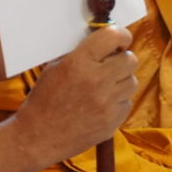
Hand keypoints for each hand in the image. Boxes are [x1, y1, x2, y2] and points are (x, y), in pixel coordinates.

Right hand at [13, 26, 136, 163]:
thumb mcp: (55, 67)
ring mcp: (106, 103)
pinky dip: (117, 102)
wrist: (39, 136)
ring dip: (121, 81)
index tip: (120, 40)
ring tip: (104, 87)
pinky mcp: (112, 122)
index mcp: (79, 63)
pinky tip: (101, 105)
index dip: (121, 35)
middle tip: (111, 64)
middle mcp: (96, 81)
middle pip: (130, 59)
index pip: (113, 36)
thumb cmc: (44, 99)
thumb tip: (105, 42)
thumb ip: (81, 53)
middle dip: (122, 59)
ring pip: (132, 82)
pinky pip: (127, 103)